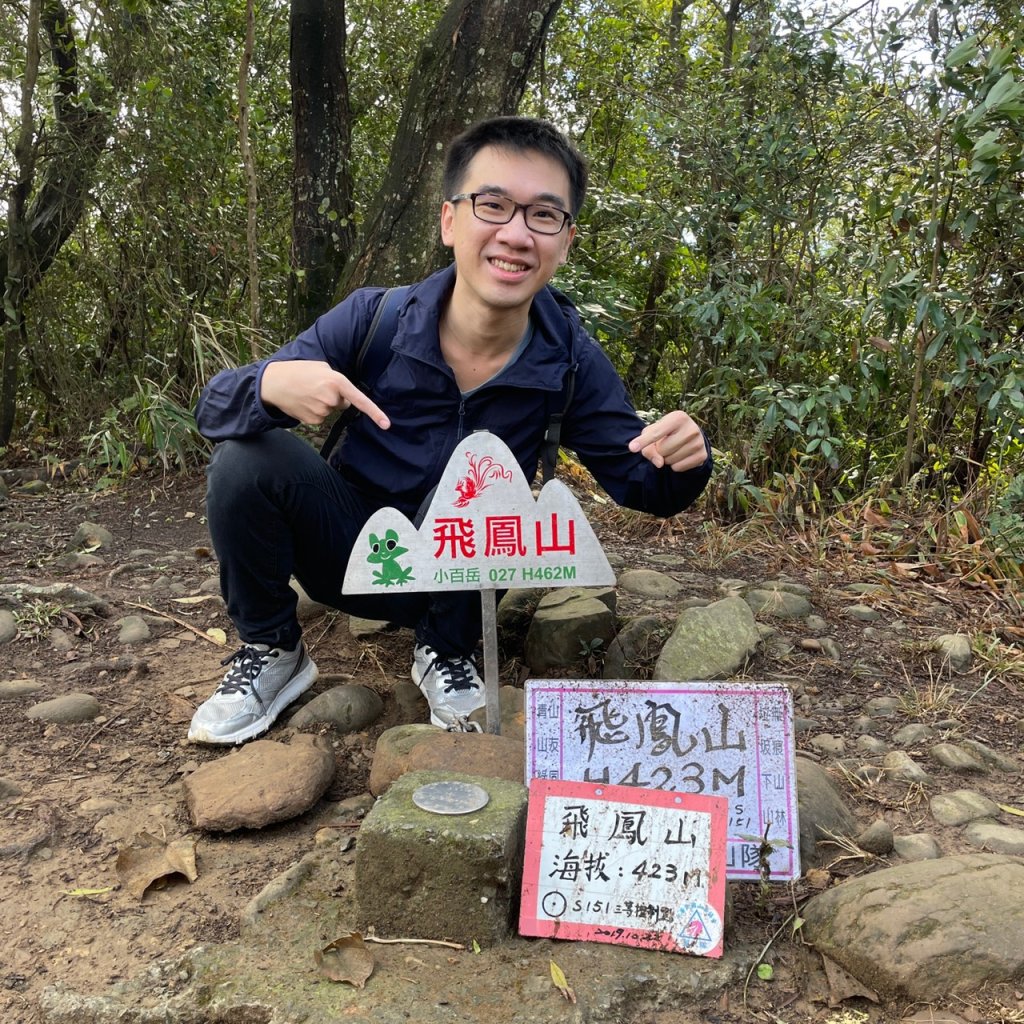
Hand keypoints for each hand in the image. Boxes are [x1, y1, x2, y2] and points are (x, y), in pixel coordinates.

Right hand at [260, 360, 389, 428]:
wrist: (273, 383)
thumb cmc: (299, 371)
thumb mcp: (322, 368)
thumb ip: (337, 380)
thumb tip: (345, 398)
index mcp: (336, 381)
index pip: (360, 400)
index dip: (375, 413)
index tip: (386, 424)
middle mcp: (331, 398)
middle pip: (343, 403)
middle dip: (334, 397)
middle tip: (316, 386)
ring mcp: (322, 411)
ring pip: (331, 410)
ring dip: (323, 403)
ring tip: (307, 392)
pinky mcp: (314, 421)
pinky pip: (321, 418)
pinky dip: (314, 411)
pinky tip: (304, 402)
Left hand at [628, 410, 706, 471]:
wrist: (691, 437)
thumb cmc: (667, 432)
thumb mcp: (653, 433)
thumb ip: (649, 447)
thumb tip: (659, 463)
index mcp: (678, 417)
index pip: (656, 433)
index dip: (643, 441)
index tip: (632, 448)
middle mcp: (691, 428)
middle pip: (662, 450)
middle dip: (659, 450)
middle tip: (666, 443)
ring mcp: (699, 443)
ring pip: (669, 460)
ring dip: (666, 459)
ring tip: (673, 449)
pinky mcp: (702, 456)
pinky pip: (678, 468)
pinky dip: (674, 465)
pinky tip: (680, 456)